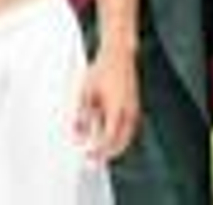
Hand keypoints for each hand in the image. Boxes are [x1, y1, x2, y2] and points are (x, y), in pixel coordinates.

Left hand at [74, 46, 138, 161]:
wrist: (119, 54)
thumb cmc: (103, 69)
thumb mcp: (86, 93)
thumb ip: (81, 117)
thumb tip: (78, 135)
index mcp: (116, 110)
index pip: (109, 140)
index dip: (99, 151)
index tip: (89, 155)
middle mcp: (128, 112)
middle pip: (121, 142)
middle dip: (108, 153)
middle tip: (95, 158)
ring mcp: (134, 108)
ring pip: (127, 136)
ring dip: (116, 146)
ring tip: (101, 149)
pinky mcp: (135, 104)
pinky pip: (130, 127)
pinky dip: (121, 136)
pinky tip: (111, 134)